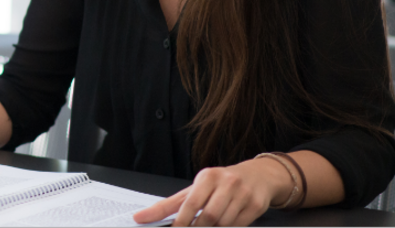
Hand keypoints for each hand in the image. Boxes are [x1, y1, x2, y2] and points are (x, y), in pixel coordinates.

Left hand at [133, 158, 291, 226]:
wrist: (257, 176)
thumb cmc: (220, 184)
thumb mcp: (195, 189)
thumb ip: (169, 205)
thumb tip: (140, 217)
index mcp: (207, 176)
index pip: (190, 203)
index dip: (182, 221)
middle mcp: (226, 182)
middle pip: (208, 215)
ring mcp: (243, 193)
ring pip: (224, 222)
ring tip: (209, 226)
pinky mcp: (256, 205)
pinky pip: (239, 225)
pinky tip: (224, 225)